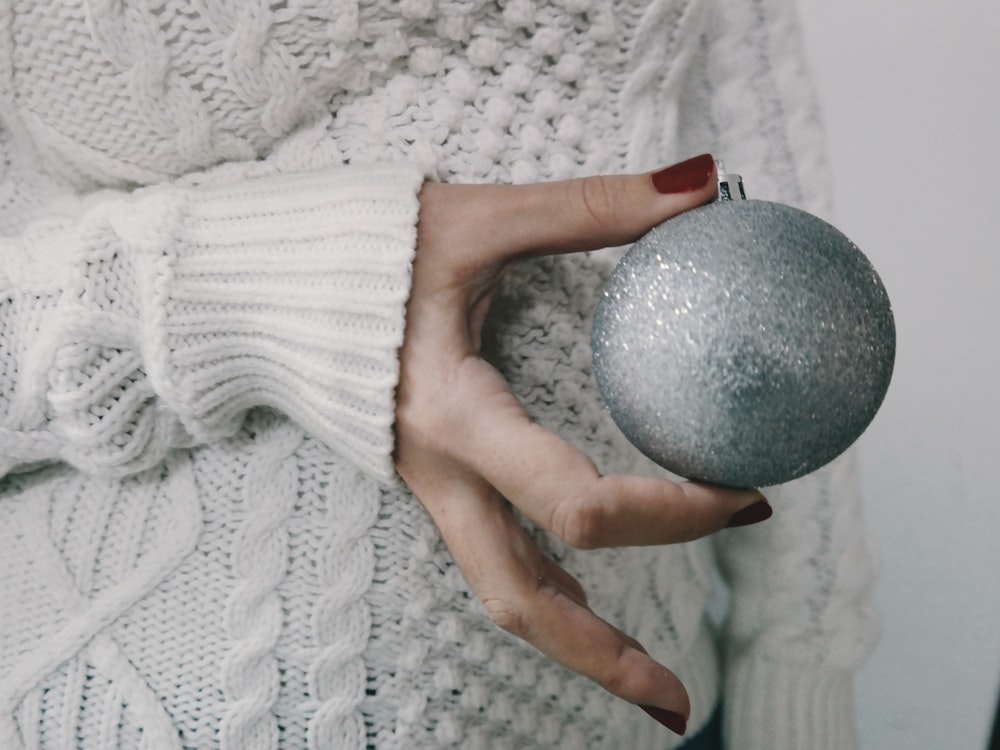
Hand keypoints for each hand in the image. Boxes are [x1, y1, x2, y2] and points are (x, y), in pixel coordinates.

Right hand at [394, 154, 768, 734]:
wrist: (264, 284)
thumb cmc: (361, 250)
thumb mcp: (479, 219)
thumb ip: (591, 204)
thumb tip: (698, 182)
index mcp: (453, 416)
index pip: (578, 502)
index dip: (672, 513)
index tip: (745, 493)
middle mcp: (437, 474)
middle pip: (524, 601)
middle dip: (605, 660)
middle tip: (682, 705)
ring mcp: (426, 488)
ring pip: (502, 593)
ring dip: (575, 643)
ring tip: (644, 681)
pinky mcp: (426, 481)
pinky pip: (489, 557)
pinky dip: (546, 589)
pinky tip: (585, 592)